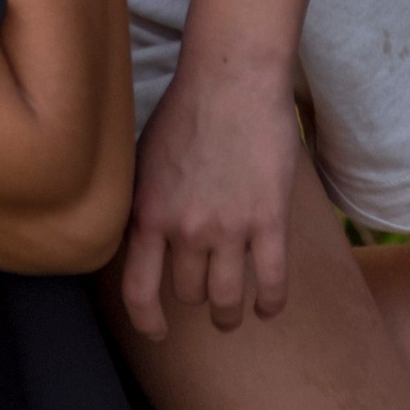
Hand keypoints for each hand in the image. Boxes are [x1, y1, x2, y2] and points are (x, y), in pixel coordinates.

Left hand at [117, 50, 300, 340]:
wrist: (232, 78)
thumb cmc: (185, 110)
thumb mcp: (145, 159)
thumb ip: (145, 204)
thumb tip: (138, 242)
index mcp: (148, 212)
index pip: (138, 290)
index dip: (147, 320)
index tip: (158, 331)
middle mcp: (186, 229)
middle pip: (189, 293)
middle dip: (195, 296)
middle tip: (204, 290)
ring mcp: (229, 228)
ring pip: (227, 299)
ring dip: (229, 314)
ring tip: (232, 314)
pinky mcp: (269, 222)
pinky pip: (271, 284)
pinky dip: (269, 304)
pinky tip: (267, 308)